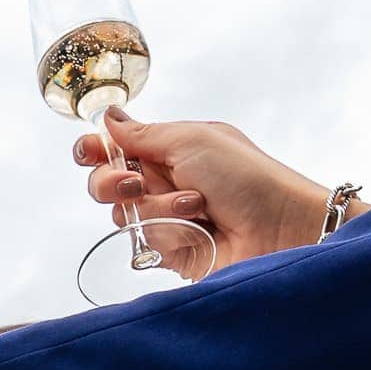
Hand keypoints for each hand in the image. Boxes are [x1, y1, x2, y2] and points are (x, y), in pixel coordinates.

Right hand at [76, 109, 334, 271]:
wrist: (279, 229)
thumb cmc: (247, 177)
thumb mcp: (192, 141)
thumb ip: (143, 133)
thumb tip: (109, 117)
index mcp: (169, 149)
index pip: (116, 147)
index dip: (95, 150)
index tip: (90, 152)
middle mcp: (164, 182)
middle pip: (106, 184)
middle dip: (113, 183)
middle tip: (134, 184)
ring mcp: (166, 218)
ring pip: (124, 216)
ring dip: (158, 208)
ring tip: (196, 205)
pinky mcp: (171, 252)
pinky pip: (143, 244)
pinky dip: (169, 233)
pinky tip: (199, 229)